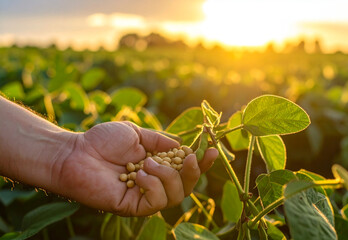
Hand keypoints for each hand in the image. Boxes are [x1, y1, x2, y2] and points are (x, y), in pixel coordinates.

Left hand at [53, 121, 217, 215]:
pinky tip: (141, 174)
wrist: (76, 153)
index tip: (212, 150)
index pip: (186, 168)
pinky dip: (154, 187)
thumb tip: (183, 145)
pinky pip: (156, 203)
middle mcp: (155, 182)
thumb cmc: (102, 140)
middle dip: (193, 172)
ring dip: (168, 177)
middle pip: (187, 185)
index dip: (201, 162)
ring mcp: (144, 195)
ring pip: (176, 196)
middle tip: (188, 158)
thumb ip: (160, 141)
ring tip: (147, 164)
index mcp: (157, 165)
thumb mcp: (136, 133)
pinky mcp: (133, 207)